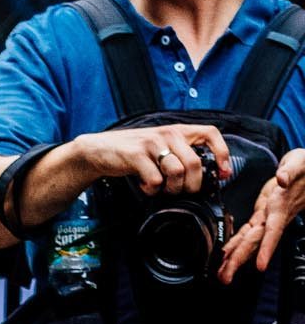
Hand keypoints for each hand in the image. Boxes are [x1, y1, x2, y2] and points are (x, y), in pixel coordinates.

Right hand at [75, 121, 232, 197]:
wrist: (100, 150)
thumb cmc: (133, 153)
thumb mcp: (160, 147)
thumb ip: (179, 154)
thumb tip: (200, 176)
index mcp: (178, 131)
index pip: (210, 134)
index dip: (222, 154)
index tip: (223, 173)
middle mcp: (168, 134)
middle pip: (194, 163)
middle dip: (192, 185)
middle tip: (183, 193)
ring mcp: (153, 144)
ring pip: (177, 172)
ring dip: (172, 189)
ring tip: (162, 190)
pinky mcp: (137, 156)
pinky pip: (155, 180)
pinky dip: (152, 190)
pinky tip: (146, 187)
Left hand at [219, 147, 304, 282]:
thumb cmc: (303, 165)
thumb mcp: (298, 163)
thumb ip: (290, 171)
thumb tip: (282, 179)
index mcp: (281, 206)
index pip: (273, 231)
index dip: (266, 248)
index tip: (261, 266)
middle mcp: (273, 217)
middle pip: (255, 242)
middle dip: (239, 260)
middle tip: (225, 278)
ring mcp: (267, 219)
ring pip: (249, 242)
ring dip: (234, 259)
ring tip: (221, 275)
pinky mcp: (261, 216)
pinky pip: (246, 234)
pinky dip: (235, 246)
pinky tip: (225, 257)